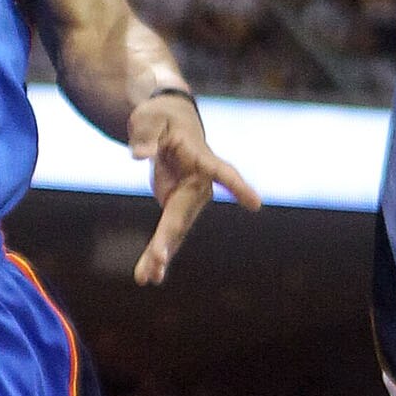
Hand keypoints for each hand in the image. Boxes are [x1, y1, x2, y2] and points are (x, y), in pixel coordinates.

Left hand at [128, 93, 261, 283]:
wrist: (166, 124)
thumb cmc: (160, 116)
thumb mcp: (149, 118)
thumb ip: (145, 135)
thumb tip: (139, 155)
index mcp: (200, 158)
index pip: (223, 172)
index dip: (238, 186)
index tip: (255, 203)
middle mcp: (199, 185)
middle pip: (184, 215)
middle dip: (169, 239)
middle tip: (157, 261)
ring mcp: (189, 200)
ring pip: (175, 231)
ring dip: (160, 256)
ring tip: (147, 278)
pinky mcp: (176, 208)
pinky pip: (167, 234)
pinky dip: (156, 254)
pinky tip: (147, 276)